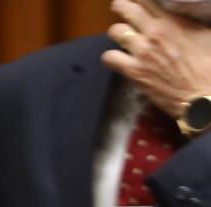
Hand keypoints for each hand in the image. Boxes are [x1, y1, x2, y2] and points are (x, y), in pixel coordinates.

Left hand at [103, 0, 210, 118]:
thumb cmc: (208, 64)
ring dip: (117, 33)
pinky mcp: (133, 71)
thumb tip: (180, 18)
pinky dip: (111, 57)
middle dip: (121, 7)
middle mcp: (154, 32)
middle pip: (125, 9)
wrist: (202, 94)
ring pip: (115, 31)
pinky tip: (117, 59)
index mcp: (173, 21)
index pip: (146, 0)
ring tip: (122, 37)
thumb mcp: (204, 33)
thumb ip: (187, 22)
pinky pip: (109, 58)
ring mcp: (141, 51)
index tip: (137, 1)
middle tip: (120, 8)